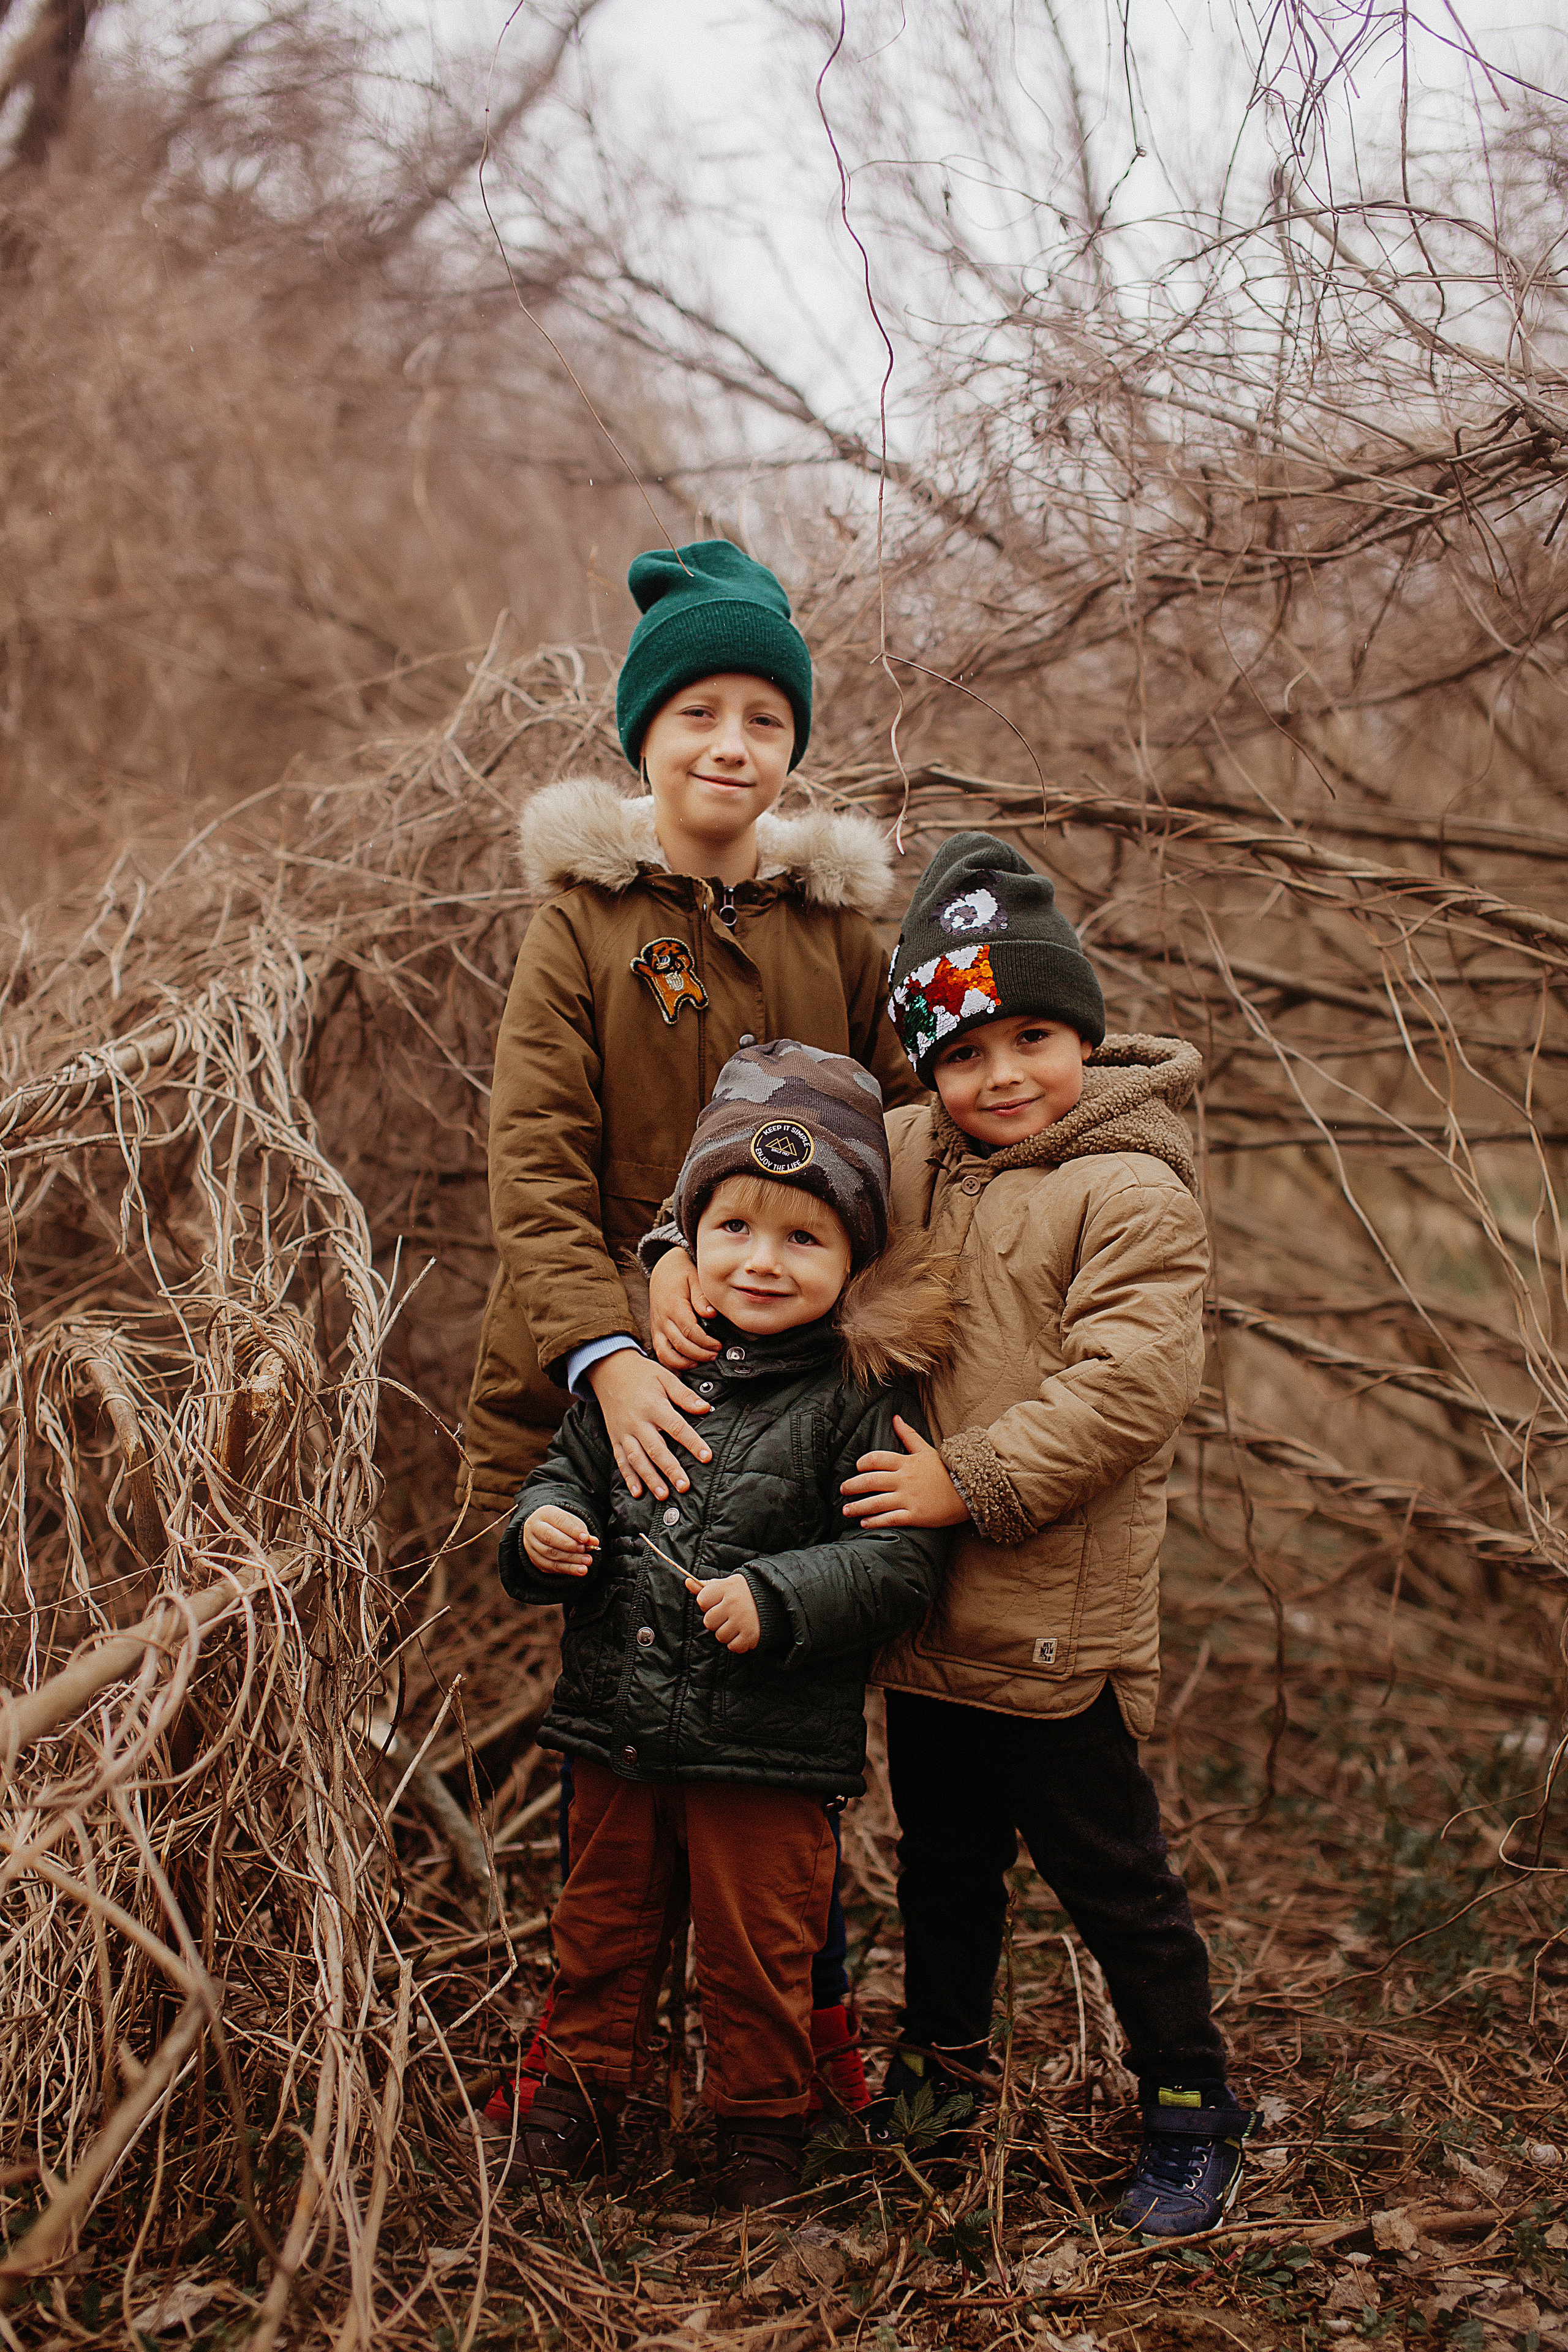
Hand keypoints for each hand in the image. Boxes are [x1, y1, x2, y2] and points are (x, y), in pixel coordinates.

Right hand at [524, 1506, 598, 1575]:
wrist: (543, 1530)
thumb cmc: (561, 1525)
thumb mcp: (572, 1523)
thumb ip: (582, 1531)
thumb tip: (593, 1542)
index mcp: (544, 1514)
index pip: (559, 1521)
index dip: (573, 1531)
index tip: (586, 1538)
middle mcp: (534, 1528)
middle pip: (550, 1538)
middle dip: (570, 1546)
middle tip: (585, 1551)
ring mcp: (531, 1544)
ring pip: (550, 1554)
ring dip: (570, 1561)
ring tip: (586, 1564)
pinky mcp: (534, 1559)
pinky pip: (549, 1566)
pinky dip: (566, 1569)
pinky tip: (578, 1570)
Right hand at [587, 1349, 711, 1501]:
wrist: (608, 1369)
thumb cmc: (642, 1373)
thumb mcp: (665, 1377)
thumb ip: (684, 1395)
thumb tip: (706, 1408)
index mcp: (653, 1406)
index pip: (676, 1427)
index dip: (693, 1443)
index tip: (706, 1457)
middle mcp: (637, 1422)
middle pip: (656, 1449)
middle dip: (671, 1469)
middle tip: (684, 1486)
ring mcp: (624, 1432)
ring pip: (637, 1459)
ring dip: (650, 1478)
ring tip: (663, 1495)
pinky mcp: (615, 1438)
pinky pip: (620, 1460)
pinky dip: (628, 1477)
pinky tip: (636, 1491)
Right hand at [648, 1249, 719, 1369]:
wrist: (663, 1271)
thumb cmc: (680, 1274)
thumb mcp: (694, 1278)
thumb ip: (701, 1297)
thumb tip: (711, 1314)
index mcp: (673, 1306)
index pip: (689, 1331)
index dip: (705, 1342)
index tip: (718, 1345)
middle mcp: (662, 1319)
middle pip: (680, 1345)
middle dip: (699, 1354)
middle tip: (714, 1355)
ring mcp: (657, 1327)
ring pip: (666, 1353)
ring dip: (683, 1363)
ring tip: (699, 1363)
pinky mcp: (656, 1332)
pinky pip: (660, 1353)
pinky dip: (670, 1364)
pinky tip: (683, 1369)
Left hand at [693, 1572, 760, 1652]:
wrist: (773, 1599)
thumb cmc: (743, 1592)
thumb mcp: (726, 1585)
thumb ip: (705, 1587)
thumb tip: (688, 1582)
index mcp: (726, 1588)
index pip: (702, 1600)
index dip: (707, 1603)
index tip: (718, 1602)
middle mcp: (733, 1603)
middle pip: (708, 1622)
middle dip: (716, 1621)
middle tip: (728, 1615)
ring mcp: (742, 1619)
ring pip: (720, 1636)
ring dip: (727, 1633)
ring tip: (737, 1623)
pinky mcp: (751, 1635)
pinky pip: (733, 1647)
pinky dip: (737, 1643)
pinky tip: (743, 1633)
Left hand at [839, 1414, 970, 1529]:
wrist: (969, 1490)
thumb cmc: (946, 1470)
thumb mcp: (926, 1449)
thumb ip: (908, 1435)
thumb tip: (895, 1417)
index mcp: (906, 1462)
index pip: (876, 1459)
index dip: (863, 1463)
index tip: (857, 1467)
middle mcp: (904, 1479)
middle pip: (871, 1481)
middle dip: (853, 1486)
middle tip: (842, 1489)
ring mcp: (909, 1498)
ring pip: (876, 1502)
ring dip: (858, 1507)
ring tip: (846, 1510)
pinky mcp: (915, 1515)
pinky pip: (890, 1519)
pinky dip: (875, 1521)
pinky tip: (865, 1523)